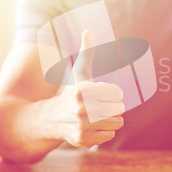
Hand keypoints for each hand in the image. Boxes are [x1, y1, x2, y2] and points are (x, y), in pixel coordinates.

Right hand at [49, 30, 124, 147]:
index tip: (104, 93)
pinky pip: (110, 136)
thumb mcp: (79, 72)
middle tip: (100, 106)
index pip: (118, 93)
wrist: (52, 118)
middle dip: (113, 107)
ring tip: (96, 116)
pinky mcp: (85, 141)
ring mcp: (83, 126)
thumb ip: (87, 53)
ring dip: (110, 119)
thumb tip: (88, 31)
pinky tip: (92, 127)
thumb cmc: (72, 92)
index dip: (113, 93)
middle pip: (119, 109)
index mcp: (83, 90)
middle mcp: (82, 109)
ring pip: (117, 123)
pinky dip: (104, 132)